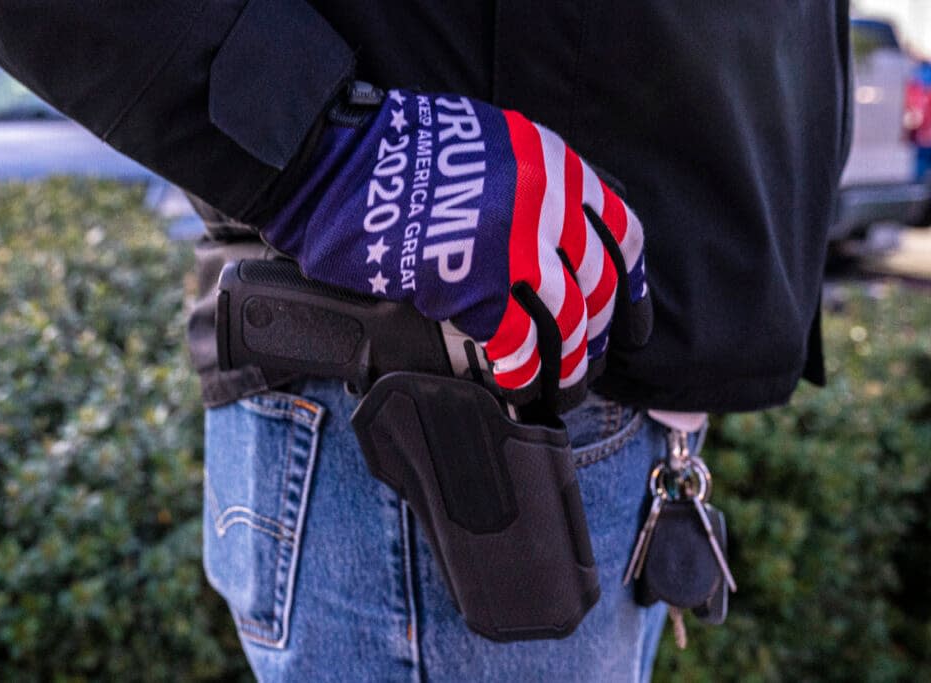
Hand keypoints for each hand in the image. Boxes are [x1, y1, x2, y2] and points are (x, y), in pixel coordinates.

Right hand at [261, 85, 650, 409]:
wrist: (335, 161)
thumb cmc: (399, 153)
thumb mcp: (488, 144)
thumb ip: (530, 186)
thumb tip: (553, 243)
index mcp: (553, 166)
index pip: (621, 237)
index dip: (632, 287)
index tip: (629, 320)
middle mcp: (547, 205)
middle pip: (599, 289)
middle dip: (598, 336)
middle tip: (591, 362)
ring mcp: (515, 246)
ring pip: (568, 324)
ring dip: (569, 368)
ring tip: (562, 390)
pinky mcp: (474, 286)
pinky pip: (518, 345)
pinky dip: (523, 375)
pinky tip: (520, 388)